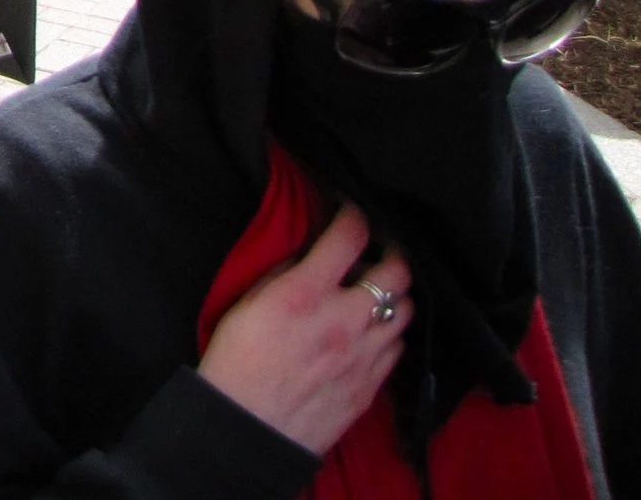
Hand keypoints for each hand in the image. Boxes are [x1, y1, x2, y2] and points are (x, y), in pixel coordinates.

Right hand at [200, 202, 413, 453]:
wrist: (247, 429)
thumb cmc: (235, 365)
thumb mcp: (245, 304)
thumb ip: (284, 276)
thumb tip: (308, 258)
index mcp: (306, 294)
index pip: (350, 236)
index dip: (354, 214)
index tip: (350, 211)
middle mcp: (344, 320)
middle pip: (396, 272)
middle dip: (391, 253)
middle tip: (378, 250)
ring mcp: (364, 354)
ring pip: (405, 310)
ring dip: (394, 296)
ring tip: (377, 292)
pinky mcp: (371, 384)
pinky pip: (397, 348)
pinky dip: (389, 333)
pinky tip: (371, 332)